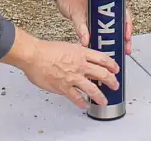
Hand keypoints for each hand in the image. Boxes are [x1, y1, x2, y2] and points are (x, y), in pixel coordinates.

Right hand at [2, 28, 119, 108]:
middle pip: (102, 74)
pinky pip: (76, 98)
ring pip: (92, 89)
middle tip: (115, 85)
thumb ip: (76, 52)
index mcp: (81, 53)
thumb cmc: (46, 50)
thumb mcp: (67, 46)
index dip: (112, 64)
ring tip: (104, 100)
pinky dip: (82, 103)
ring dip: (100, 96)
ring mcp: (73, 77)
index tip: (115, 68)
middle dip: (111, 81)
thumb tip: (81, 55)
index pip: (102, 58)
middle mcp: (80, 65)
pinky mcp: (64, 87)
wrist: (34, 55)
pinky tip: (85, 105)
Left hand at [54, 0, 132, 54]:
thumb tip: (86, 42)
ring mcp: (99, 15)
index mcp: (106, 2)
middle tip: (126, 49)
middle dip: (124, 37)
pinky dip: (104, 38)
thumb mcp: (76, 12)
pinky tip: (105, 46)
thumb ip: (81, 27)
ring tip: (118, 51)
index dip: (127, 25)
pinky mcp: (92, 20)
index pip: (123, 13)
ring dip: (116, 39)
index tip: (127, 36)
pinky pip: (102, 30)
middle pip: (120, 23)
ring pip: (112, 28)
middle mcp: (105, 9)